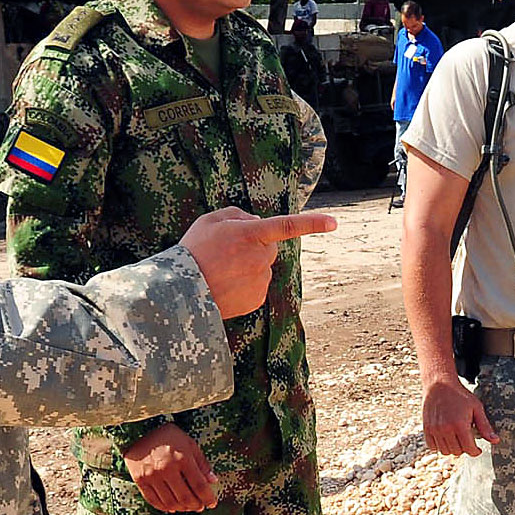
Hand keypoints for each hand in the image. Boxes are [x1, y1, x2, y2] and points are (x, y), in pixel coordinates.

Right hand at [124, 425, 216, 512]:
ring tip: (188, 507)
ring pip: (170, 502)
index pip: (199, 485)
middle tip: (200, 507)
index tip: (212, 503)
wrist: (136, 431)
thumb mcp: (189, 443)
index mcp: (182, 458)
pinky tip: (172, 507)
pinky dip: (164, 507)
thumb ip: (201, 463)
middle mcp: (166, 468)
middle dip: (196, 505)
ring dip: (182, 508)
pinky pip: (153, 500)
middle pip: (185, 497)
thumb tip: (213, 481)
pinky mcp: (139, 480)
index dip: (208, 498)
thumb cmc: (167, 436)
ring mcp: (151, 475)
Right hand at [180, 207, 334, 317]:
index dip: (312, 224)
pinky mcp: (256, 299)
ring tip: (221, 271)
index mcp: (251, 235)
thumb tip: (258, 223)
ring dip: (248, 266)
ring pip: (262, 268)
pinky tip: (225, 285)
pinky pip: (256, 286)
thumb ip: (238, 215)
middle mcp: (260, 258)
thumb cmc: (193, 251)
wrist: (180, 292)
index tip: (334, 223)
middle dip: (256, 246)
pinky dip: (244, 285)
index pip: (288, 226)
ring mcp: (260, 280)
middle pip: (270, 247)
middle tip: (227, 252)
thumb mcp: (210, 220)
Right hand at [422, 375, 494, 457]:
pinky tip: (446, 438)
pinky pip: (433, 447)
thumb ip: (485, 426)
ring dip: (453, 448)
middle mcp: (446, 429)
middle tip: (467, 440)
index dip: (475, 451)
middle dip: (465, 449)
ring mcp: (435, 430)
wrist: (439, 385)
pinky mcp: (427, 429)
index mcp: (460, 425)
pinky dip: (440, 446)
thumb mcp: (476, 408)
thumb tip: (495, 440)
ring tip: (457, 438)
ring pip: (445, 451)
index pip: (469, 449)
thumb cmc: (459, 395)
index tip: (477, 449)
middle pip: (457, 452)